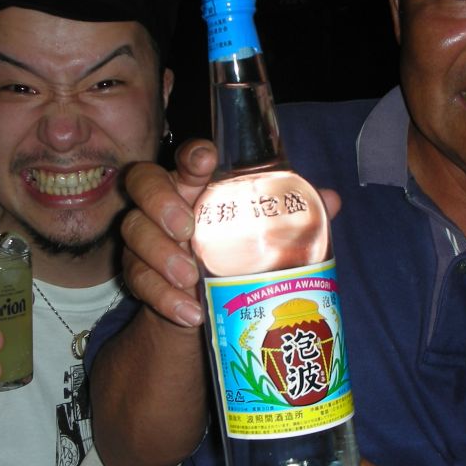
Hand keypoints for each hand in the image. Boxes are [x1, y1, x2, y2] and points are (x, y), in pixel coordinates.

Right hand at [121, 138, 342, 327]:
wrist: (203, 310)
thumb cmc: (237, 258)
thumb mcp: (266, 239)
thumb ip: (294, 217)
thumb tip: (330, 200)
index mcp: (198, 186)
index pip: (189, 157)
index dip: (193, 155)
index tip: (207, 159)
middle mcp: (166, 204)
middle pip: (143, 182)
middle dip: (160, 202)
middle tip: (187, 229)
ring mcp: (147, 238)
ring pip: (134, 231)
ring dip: (161, 255)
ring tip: (190, 278)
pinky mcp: (140, 274)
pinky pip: (138, 279)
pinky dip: (163, 297)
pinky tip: (188, 311)